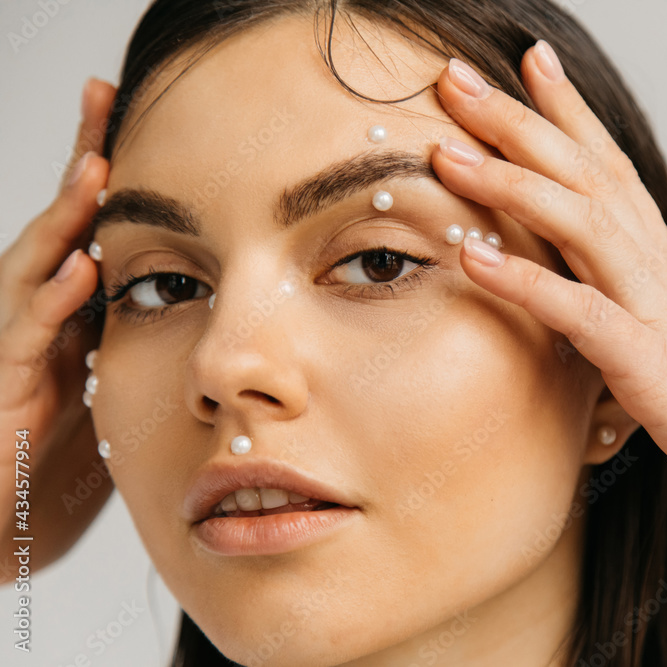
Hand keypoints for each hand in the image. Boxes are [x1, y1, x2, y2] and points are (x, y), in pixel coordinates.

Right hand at [0, 77, 115, 581]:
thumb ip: (147, 340)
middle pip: (64, 227)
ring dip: (66, 218)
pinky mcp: (5, 391)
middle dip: (83, 164)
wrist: (6, 528)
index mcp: (79, 312)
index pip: (97, 228)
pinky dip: (51, 304)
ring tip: (97, 168)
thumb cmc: (62, 459)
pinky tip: (78, 269)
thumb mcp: (119, 386)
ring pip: (37, 269)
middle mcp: (46, 319)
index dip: (114, 175)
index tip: (138, 115)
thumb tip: (211, 301)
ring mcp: (19, 350)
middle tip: (104, 99)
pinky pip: (27, 340)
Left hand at [429, 44, 666, 565]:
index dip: (568, 112)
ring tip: (444, 150)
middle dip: (517, 121)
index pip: (611, 166)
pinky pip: (580, 313)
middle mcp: (662, 270)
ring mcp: (659, 312)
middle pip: (584, 173)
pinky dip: (524, 282)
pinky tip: (471, 257)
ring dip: (509, 182)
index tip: (527, 62)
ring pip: (580, 223)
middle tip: (455, 76)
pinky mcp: (652, 365)